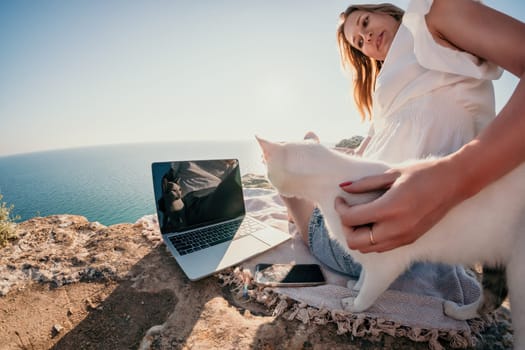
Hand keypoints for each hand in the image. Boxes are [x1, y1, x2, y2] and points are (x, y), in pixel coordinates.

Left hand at [335, 159, 460, 252]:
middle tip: (349, 210)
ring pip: (367, 249)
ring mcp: (403, 238)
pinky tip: (375, 221)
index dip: (340, 208)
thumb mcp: (391, 174)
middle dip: (346, 226)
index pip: (352, 219)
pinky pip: (381, 247)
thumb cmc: (423, 173)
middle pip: (355, 242)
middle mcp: (395, 229)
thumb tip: (343, 188)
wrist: (454, 183)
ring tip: (361, 216)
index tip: (340, 198)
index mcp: (389, 209)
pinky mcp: (410, 240)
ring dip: (358, 235)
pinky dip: (371, 239)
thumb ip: (365, 183)